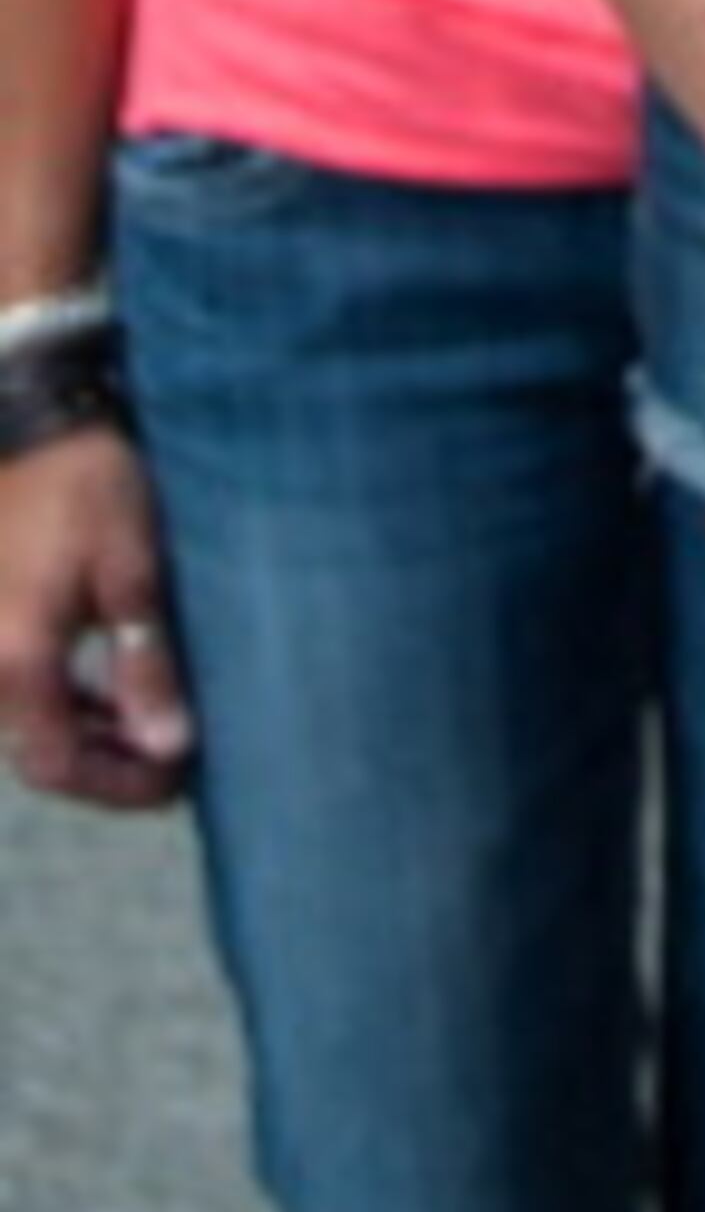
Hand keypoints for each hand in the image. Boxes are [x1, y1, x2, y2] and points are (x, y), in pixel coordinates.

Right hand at [0, 429, 194, 812]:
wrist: (35, 423)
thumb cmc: (89, 486)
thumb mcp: (132, 571)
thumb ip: (145, 663)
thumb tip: (168, 748)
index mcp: (17, 658)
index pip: (58, 765)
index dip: (120, 789)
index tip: (179, 782)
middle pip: (40, 756)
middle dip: (109, 771)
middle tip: (176, 763)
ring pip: (30, 728)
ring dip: (91, 740)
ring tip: (157, 729)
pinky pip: (23, 691)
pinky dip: (68, 708)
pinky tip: (114, 696)